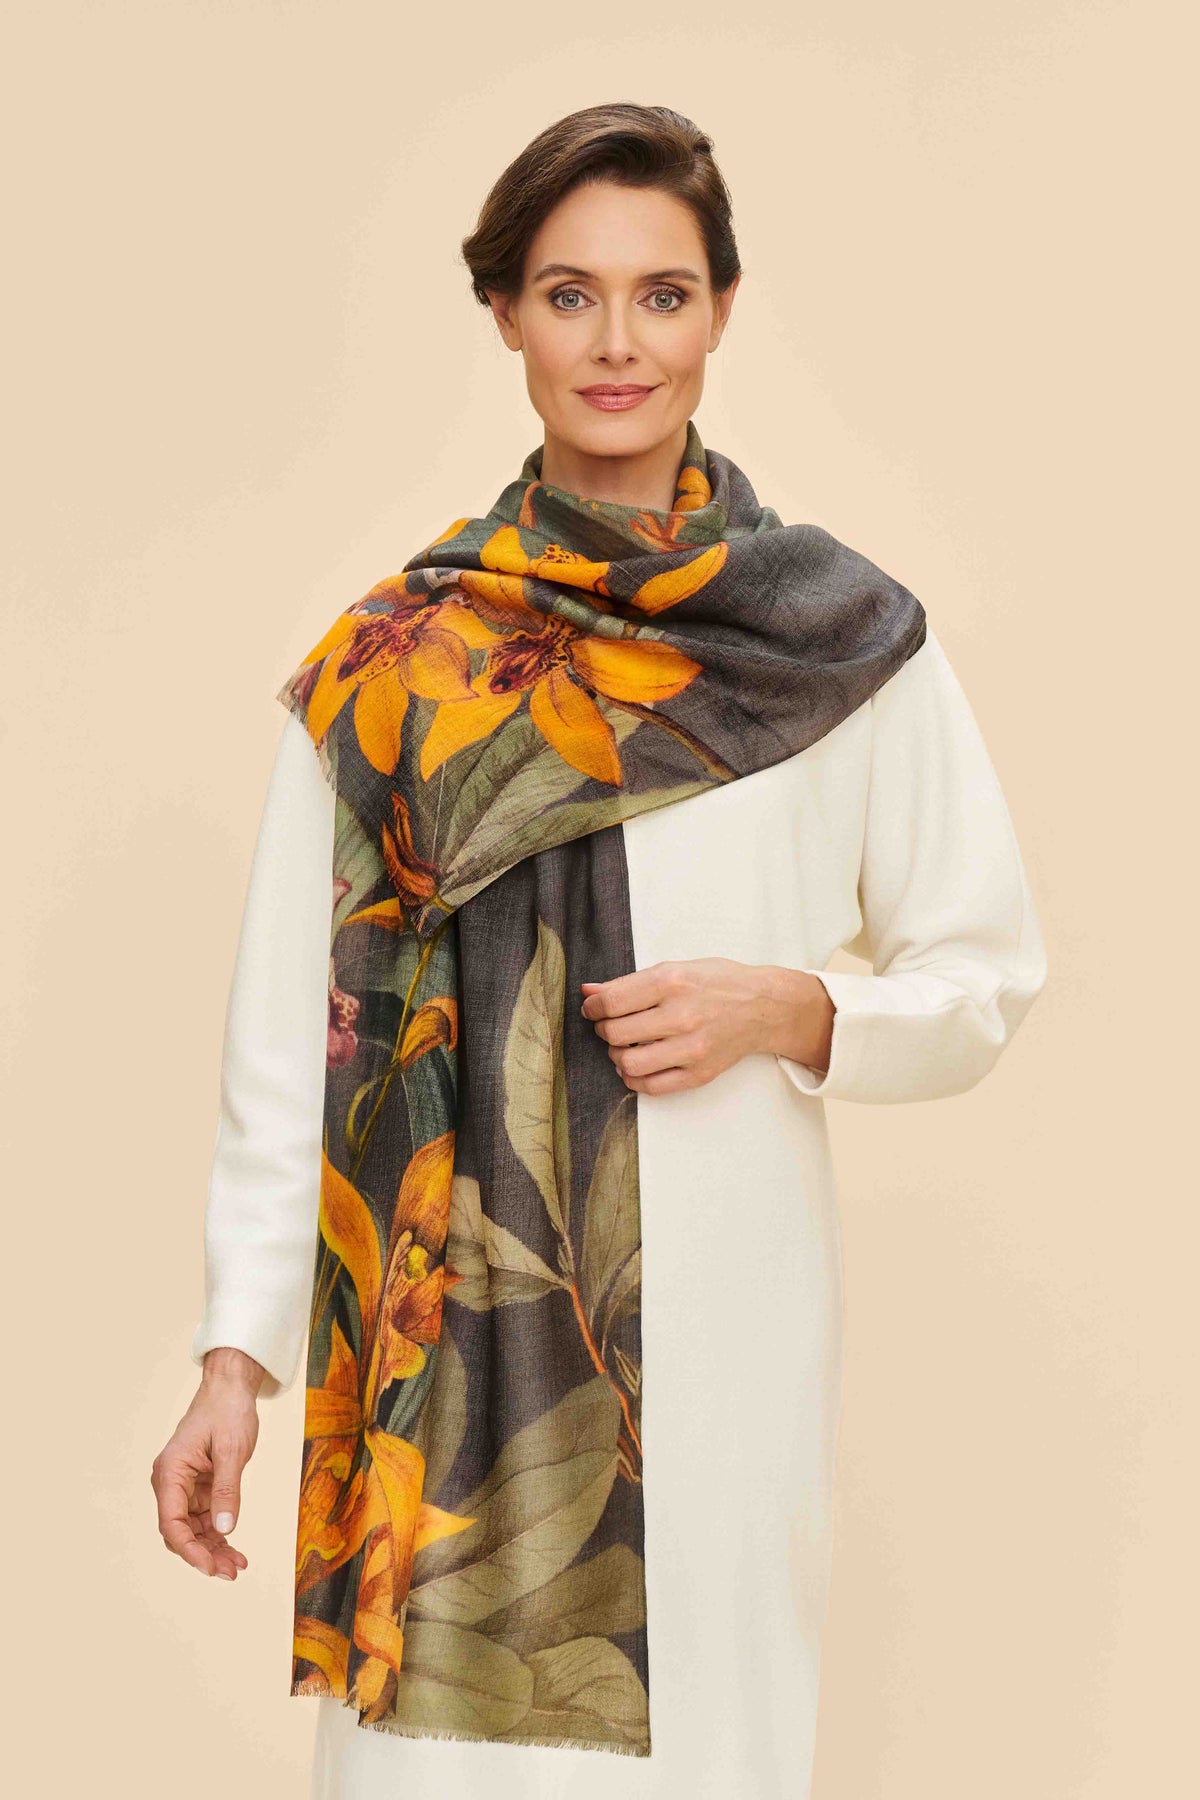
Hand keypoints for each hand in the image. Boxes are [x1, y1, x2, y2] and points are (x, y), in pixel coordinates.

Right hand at [151, 1347, 263, 1579]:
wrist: (231, 1388)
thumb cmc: (228, 1411)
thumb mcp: (232, 1451)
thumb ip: (227, 1491)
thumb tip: (224, 1530)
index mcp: (170, 1473)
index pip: (172, 1524)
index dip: (190, 1551)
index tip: (211, 1568)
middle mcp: (171, 1482)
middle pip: (181, 1532)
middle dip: (204, 1554)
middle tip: (232, 1572)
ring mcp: (185, 1486)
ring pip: (193, 1529)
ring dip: (213, 1548)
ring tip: (238, 1565)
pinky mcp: (199, 1486)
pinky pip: (205, 1518)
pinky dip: (219, 1533)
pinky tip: (235, 1548)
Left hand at [580, 958, 833, 1094]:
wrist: (764, 1007)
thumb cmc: (718, 983)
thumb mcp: (676, 969)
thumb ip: (630, 982)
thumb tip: (589, 993)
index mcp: (673, 982)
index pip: (613, 1002)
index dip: (593, 1008)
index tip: (593, 1009)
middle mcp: (682, 1016)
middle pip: (616, 1033)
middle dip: (604, 1030)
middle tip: (611, 1025)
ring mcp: (692, 1048)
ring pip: (629, 1063)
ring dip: (617, 1056)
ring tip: (625, 1046)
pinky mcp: (699, 1073)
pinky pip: (651, 1086)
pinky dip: (634, 1078)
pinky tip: (637, 1065)